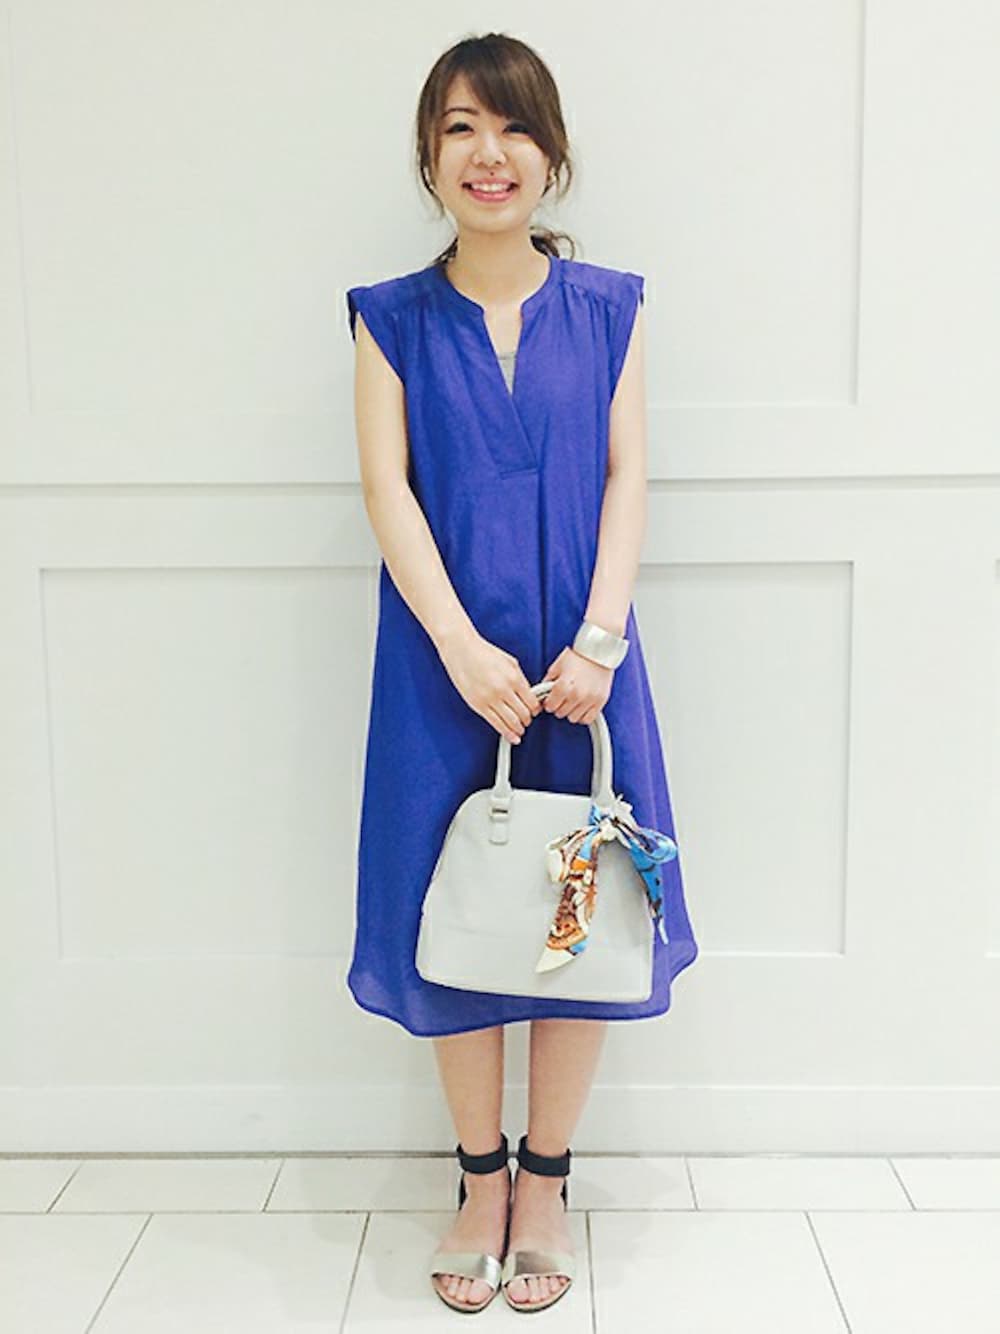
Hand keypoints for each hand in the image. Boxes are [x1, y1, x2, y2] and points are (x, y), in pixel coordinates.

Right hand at [438, 627, 542, 743]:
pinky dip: (507, 733)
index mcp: (514, 678)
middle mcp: (503, 689)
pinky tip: (512, 736)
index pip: (532, 702)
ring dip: (519, 728)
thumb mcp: (510, 662)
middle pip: (524, 714)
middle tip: (528, 720)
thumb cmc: (483, 653)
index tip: (535, 711)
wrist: (461, 650)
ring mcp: (490, 699)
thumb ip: (520, 679)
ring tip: (520, 729)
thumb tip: (528, 695)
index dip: (536, 710)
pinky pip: (496, 724)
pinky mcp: (478, 705)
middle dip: (528, 720)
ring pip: (512, 722)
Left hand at [541, 646, 613, 723]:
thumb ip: (547, 681)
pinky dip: (583, 716)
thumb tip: (541, 693)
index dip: (548, 703)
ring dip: (571, 712)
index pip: (550, 707)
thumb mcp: (557, 666)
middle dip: (559, 706)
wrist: (599, 651)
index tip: (551, 699)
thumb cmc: (579, 656)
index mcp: (563, 686)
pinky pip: (588, 719)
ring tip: (573, 701)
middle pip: (560, 713)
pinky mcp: (600, 701)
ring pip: (573, 718)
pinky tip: (582, 707)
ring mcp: (589, 699)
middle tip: (562, 698)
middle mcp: (576, 695)